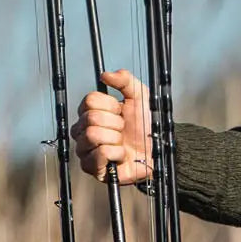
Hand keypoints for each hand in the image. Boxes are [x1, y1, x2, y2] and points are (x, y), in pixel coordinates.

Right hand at [69, 69, 152, 184]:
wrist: (157, 150)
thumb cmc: (145, 127)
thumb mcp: (140, 97)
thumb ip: (125, 81)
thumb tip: (106, 74)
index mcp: (91, 112)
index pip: (89, 101)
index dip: (111, 105)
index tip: (121, 112)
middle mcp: (83, 130)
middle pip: (91, 118)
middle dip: (115, 123)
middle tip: (123, 129)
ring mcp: (85, 149)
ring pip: (93, 136)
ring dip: (116, 139)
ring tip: (122, 142)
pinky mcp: (92, 167)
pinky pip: (100, 154)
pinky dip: (117, 153)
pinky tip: (121, 155)